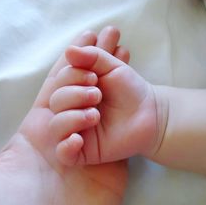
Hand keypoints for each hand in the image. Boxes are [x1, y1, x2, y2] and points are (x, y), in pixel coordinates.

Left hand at [0, 27, 128, 204]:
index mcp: (33, 135)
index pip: (52, 91)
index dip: (67, 65)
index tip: (83, 40)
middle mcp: (63, 139)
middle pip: (81, 94)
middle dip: (93, 67)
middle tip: (108, 40)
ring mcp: (90, 155)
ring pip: (102, 111)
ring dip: (109, 84)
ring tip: (120, 55)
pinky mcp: (110, 172)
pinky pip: (116, 139)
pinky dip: (122, 115)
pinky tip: (128, 89)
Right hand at [49, 45, 167, 164]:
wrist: (149, 114)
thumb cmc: (130, 90)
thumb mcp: (112, 67)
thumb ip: (92, 56)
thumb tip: (68, 51)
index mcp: (74, 90)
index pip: (59, 82)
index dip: (72, 76)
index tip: (95, 77)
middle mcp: (71, 110)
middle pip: (56, 102)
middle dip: (75, 95)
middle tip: (98, 95)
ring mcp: (75, 131)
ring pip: (56, 126)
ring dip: (73, 117)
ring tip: (96, 115)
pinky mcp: (83, 152)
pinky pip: (64, 153)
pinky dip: (67, 146)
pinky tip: (78, 139)